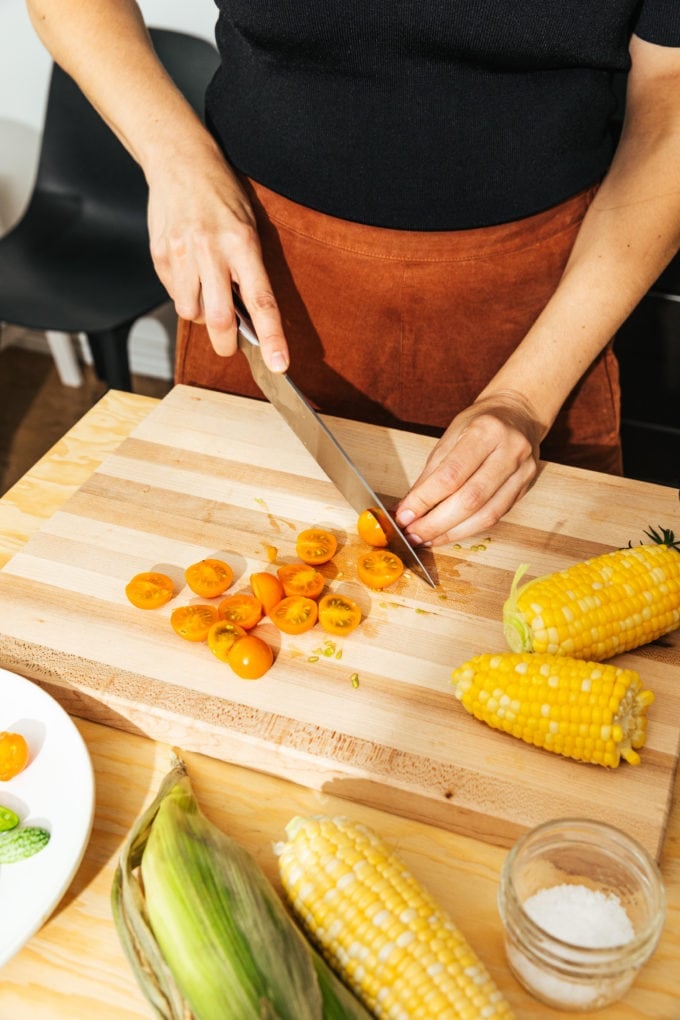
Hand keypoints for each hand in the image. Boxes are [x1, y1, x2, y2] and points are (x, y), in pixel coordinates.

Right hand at [146, 139, 288, 371]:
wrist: (180, 161)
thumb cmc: (222, 197)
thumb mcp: (248, 227)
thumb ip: (248, 270)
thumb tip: (247, 317)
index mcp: (242, 243)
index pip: (261, 300)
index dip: (271, 337)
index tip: (278, 364)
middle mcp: (210, 250)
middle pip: (218, 318)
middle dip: (225, 343)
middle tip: (230, 347)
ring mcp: (181, 253)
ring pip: (190, 311)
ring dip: (200, 315)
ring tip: (206, 293)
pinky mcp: (159, 254)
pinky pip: (172, 292)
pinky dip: (183, 294)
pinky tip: (188, 272)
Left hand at [395, 392, 543, 545]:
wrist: (518, 413)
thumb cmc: (479, 423)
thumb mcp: (450, 437)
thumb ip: (431, 474)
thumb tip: (407, 508)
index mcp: (486, 431)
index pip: (451, 474)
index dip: (424, 500)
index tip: (404, 516)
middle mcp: (509, 451)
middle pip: (470, 499)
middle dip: (436, 523)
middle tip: (412, 534)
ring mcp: (522, 472)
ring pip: (485, 514)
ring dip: (451, 532)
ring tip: (426, 539)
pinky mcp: (526, 489)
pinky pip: (495, 517)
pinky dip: (467, 529)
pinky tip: (447, 533)